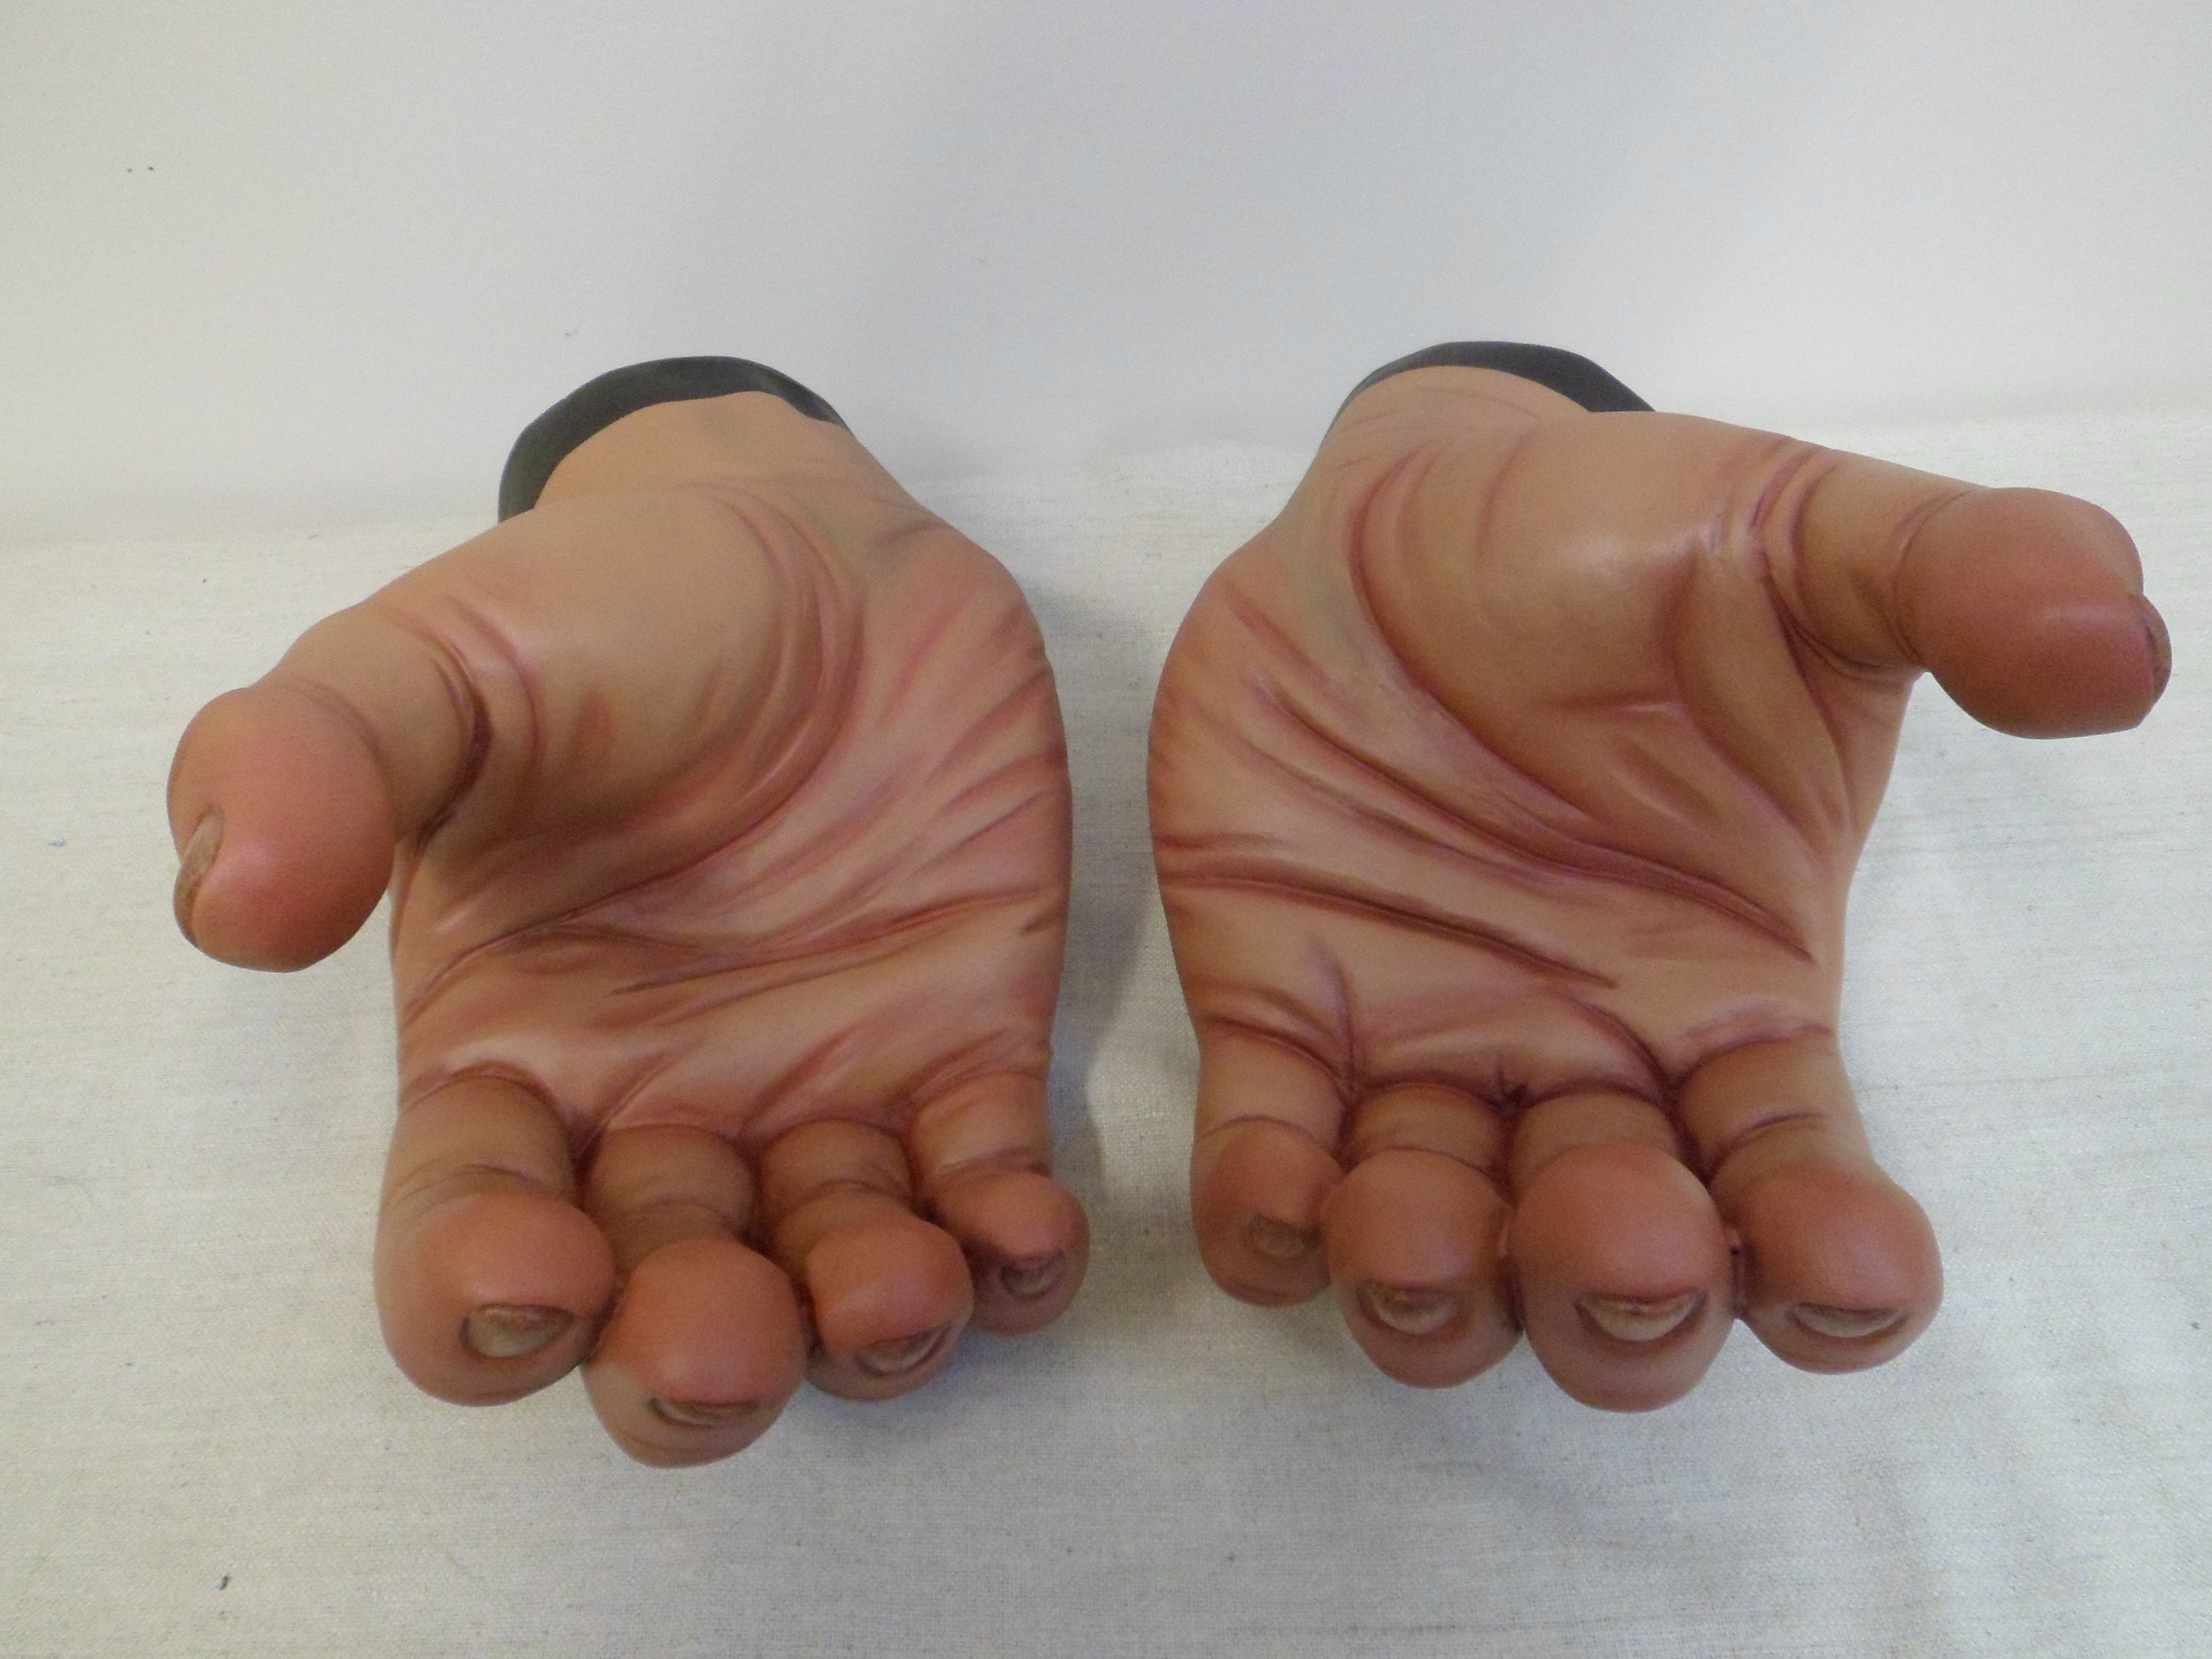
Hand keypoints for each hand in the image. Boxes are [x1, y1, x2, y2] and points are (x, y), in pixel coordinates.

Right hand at [169, 390, 1084, 1462]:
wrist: (815, 553)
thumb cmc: (601, 614)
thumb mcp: (432, 660)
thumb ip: (314, 760)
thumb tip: (232, 901)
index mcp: (510, 1057)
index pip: (464, 1244)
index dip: (483, 1301)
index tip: (536, 1267)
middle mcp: (663, 1118)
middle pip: (661, 1323)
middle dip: (693, 1367)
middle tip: (728, 1332)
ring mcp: (824, 1101)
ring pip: (839, 1295)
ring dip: (870, 1330)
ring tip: (898, 1284)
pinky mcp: (967, 1060)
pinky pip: (990, 1204)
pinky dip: (1013, 1257)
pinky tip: (1025, 1240)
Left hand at [1149, 361, 2167, 1407]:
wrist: (1411, 509)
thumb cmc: (1628, 543)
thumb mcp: (1810, 541)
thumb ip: (1962, 583)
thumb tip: (2118, 647)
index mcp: (1733, 998)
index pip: (1802, 1192)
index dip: (1829, 1272)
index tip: (1837, 1269)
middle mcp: (1583, 1061)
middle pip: (1616, 1280)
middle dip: (1619, 1304)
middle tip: (1617, 1234)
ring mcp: (1423, 1050)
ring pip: (1439, 1261)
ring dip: (1429, 1292)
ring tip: (1417, 1230)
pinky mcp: (1280, 1010)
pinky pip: (1266, 1163)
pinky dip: (1265, 1216)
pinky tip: (1277, 1200)